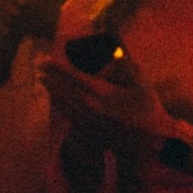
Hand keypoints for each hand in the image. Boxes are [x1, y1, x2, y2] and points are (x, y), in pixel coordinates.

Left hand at [42, 40, 170, 159]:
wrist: (153, 141)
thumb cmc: (148, 109)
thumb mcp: (142, 83)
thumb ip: (129, 66)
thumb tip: (118, 51)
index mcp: (102, 92)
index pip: (75, 77)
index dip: (59, 67)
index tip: (46, 59)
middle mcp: (92, 106)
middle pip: (66, 89)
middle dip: (52, 77)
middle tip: (39, 66)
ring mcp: (91, 119)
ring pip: (66, 103)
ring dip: (54, 90)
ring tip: (43, 80)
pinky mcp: (94, 129)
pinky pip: (72, 116)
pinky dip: (62, 106)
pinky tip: (57, 101)